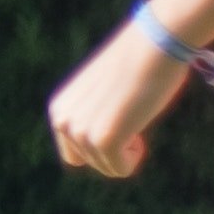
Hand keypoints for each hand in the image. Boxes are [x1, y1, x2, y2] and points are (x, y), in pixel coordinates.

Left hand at [47, 22, 185, 177]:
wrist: (153, 43)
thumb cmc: (137, 63)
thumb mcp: (103, 92)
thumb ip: (95, 112)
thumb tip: (105, 132)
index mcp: (60, 108)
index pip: (74, 151)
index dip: (100, 145)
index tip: (121, 124)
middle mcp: (63, 120)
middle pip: (89, 161)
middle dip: (114, 149)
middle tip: (133, 122)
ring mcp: (80, 132)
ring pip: (106, 166)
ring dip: (126, 153)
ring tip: (136, 121)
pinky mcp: (103, 140)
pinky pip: (119, 170)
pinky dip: (132, 160)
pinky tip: (139, 136)